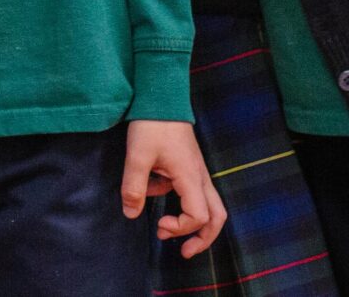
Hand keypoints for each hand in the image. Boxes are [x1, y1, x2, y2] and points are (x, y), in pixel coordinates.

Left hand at [123, 119, 222, 258]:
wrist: (162, 96)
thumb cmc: (152, 124)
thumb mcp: (137, 156)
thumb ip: (134, 187)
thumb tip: (132, 214)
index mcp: (190, 177)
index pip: (198, 216)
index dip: (180, 227)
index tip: (158, 224)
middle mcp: (200, 176)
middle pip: (217, 216)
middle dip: (204, 239)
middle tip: (185, 252)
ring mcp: (197, 171)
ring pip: (209, 205)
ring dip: (193, 222)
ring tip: (167, 229)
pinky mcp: (190, 166)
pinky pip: (191, 191)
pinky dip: (177, 200)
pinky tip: (153, 188)